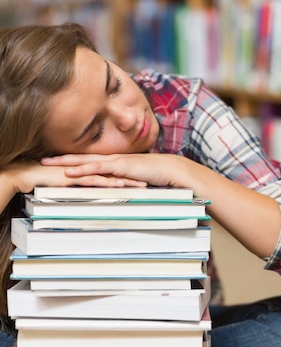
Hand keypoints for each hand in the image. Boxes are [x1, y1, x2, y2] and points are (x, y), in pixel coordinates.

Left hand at [41, 153, 183, 187]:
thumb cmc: (156, 175)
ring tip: (48, 163)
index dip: (72, 159)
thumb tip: (117, 190)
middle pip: (82, 157)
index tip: (56, 161)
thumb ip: (124, 182)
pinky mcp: (120, 166)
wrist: (170, 169)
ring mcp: (115, 161)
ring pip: (85, 161)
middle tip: (42, 159)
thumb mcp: (135, 179)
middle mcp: (112, 159)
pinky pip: (97, 168)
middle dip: (61, 158)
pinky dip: (82, 169)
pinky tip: (70, 172)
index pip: (89, 159)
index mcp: (114, 162)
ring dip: (66, 162)